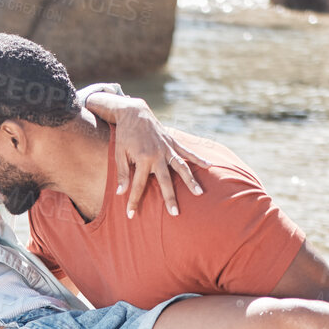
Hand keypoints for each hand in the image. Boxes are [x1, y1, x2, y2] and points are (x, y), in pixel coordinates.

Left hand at [89, 94, 207, 216]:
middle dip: (169, 198)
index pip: (138, 185)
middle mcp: (157, 155)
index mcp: (142, 159)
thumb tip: (120, 193)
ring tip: (199, 193)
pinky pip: (187, 152)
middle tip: (175, 213)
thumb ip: (122, 173)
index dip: (133, 201)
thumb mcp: (118, 154)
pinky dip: (198, 158)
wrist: (135, 113)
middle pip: (165, 181)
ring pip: (181, 167)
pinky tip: (209, 165)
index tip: (131, 215)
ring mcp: (167, 148)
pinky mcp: (173, 142)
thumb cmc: (125, 135)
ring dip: (190, 180)